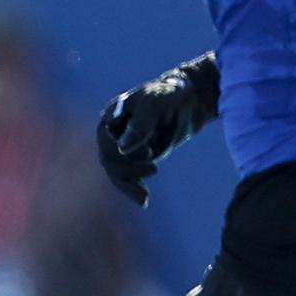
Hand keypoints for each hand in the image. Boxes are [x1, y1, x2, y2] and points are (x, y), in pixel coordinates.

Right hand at [97, 61, 218, 205]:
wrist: (190, 98)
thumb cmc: (170, 94)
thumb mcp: (155, 104)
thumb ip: (140, 125)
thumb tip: (122, 150)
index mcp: (112, 116)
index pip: (105, 140)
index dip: (120, 150)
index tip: (147, 152)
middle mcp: (114, 132)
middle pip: (109, 159)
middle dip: (127, 169)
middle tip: (154, 168)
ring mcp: (125, 146)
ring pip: (116, 172)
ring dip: (128, 185)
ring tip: (144, 197)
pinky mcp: (138, 158)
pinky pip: (129, 178)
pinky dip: (133, 190)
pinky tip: (143, 201)